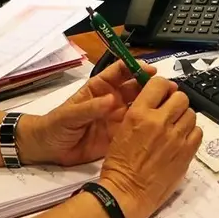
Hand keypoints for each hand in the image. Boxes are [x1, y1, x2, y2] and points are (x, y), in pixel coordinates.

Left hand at [19, 60, 154, 166]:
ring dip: (154, 104)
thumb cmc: (54, 125)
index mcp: (99, 88)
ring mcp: (117, 118)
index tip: (149, 70)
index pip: (120, 71)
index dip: (135, 67)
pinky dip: (149, 126)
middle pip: (136, 87)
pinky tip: (161, 127)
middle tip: (167, 88)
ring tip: (170, 105)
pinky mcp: (119, 136)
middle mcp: (112, 100)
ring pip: (140, 107)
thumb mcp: (69, 115)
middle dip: (151, 85)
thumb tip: (111, 100)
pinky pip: (136, 129)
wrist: (47, 149)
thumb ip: (90, 108)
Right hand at [96, 77, 201, 217]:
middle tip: (171, 111)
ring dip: (184, 118)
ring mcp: (175, 138)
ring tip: (176, 128)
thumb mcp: (122, 128)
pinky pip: (198, 132)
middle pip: (181, 97)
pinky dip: (192, 133)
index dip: (164, 86)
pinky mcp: (186, 153)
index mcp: (139, 113)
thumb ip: (142, 112)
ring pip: (191, 114)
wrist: (126, 192)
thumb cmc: (119, 164)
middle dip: (176, 102)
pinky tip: (182, 140)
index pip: (160, 83)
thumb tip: (160, 100)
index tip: (163, 93)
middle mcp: (159, 122)